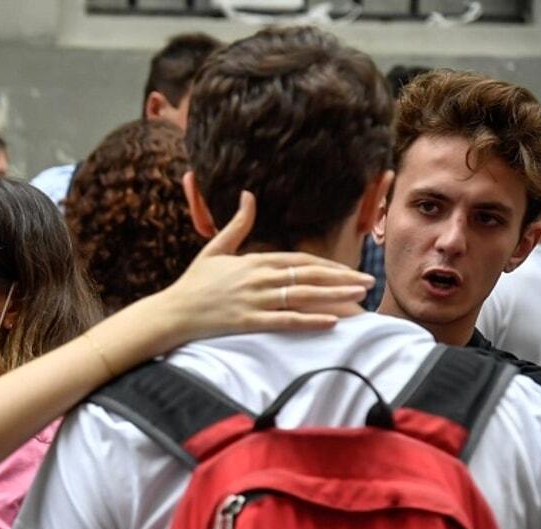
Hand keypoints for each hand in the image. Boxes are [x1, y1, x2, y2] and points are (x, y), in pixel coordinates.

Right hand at [156, 190, 374, 345]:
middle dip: (341, 279)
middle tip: (368, 282)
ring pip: (302, 296)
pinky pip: (285, 320)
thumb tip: (248, 195)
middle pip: (308, 276)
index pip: (300, 260)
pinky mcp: (248, 321)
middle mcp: (258, 278)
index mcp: (253, 261)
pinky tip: (331, 320)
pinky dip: (309, 320)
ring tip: (359, 298)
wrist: (173, 311)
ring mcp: (254, 300)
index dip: (328, 265)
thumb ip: (237, 224)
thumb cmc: (194, 283)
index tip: (349, 270)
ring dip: (334, 296)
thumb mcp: (215, 248)